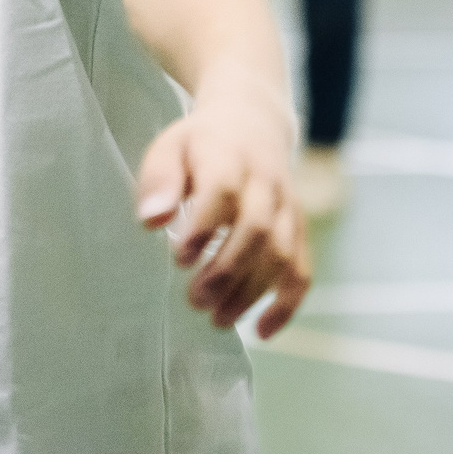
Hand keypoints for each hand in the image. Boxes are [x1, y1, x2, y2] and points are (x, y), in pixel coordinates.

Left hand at [136, 86, 310, 336]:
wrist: (252, 122)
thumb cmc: (200, 144)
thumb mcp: (169, 146)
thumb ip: (159, 181)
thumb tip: (150, 221)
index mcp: (229, 156)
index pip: (223, 192)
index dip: (204, 228)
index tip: (178, 258)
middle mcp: (266, 183)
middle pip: (257, 230)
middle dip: (227, 270)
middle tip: (195, 301)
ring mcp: (288, 207)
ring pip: (282, 254)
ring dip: (252, 292)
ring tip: (217, 320)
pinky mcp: (299, 229)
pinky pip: (302, 270)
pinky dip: (287, 304)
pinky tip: (263, 332)